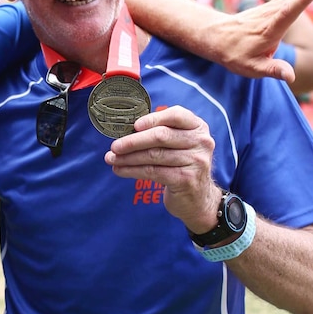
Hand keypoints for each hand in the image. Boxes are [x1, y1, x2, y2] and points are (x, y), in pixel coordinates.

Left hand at [104, 106, 220, 231]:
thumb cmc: (182, 166)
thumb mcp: (179, 145)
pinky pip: (152, 172)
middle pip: (161, 136)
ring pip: (153, 155)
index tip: (133, 125)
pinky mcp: (186, 179)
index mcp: (198, 127)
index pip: (176, 115)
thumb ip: (161, 133)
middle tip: (114, 146)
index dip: (152, 119)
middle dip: (133, 141)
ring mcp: (196, 161)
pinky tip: (120, 170)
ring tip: (112, 159)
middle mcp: (201, 142)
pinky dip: (132, 170)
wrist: (197, 198)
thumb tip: (126, 131)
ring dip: (128, 158)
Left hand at [206, 0, 312, 82]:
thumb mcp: (251, 68)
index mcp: (269, 30)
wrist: (215, 37)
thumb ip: (272, 70)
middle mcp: (271, 14)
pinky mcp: (272, 6)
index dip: (301, 0)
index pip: (286, 13)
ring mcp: (271, 8)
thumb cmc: (234, 55)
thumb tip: (290, 76)